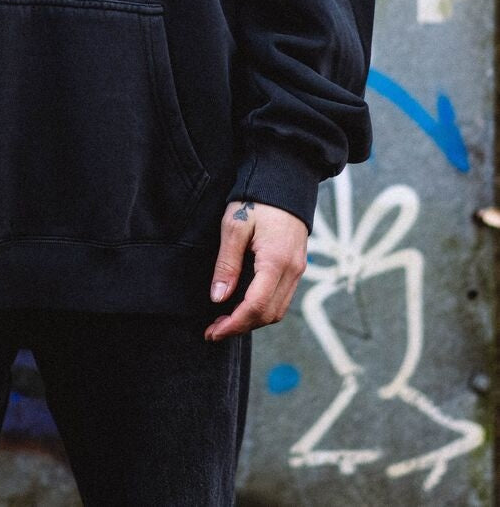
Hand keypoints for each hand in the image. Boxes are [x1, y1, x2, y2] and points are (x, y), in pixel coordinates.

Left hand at [204, 199, 307, 341]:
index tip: (212, 332)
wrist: (285, 178)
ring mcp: (298, 269)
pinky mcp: (297, 265)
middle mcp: (293, 270)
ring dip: (252, 319)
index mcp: (276, 262)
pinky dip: (263, 307)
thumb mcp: (234, 226)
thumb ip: (227, 263)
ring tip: (225, 319)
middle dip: (241, 326)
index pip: (256, 307)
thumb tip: (218, 298)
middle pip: (269, 314)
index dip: (234, 324)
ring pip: (278, 309)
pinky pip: (282, 297)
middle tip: (214, 329)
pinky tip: (243, 303)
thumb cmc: (256, 198)